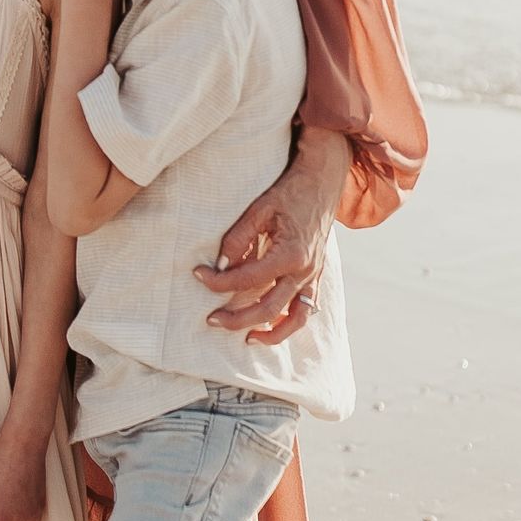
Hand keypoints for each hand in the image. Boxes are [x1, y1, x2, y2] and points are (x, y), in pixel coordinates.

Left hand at [197, 130, 344, 345]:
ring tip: (246, 338)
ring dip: (268, 332)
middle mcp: (304, 270)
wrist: (323, 182)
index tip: (197, 275)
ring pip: (292, 318)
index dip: (218, 281)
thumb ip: (238, 239)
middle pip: (268, 308)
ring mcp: (313, 276)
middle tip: (211, 320)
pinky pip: (306, 309)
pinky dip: (290, 323)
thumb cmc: (290, 191)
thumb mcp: (260, 209)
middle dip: (236, 318)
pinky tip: (272, 328)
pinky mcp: (315, 276)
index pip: (247, 278)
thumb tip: (220, 266)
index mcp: (290, 253)